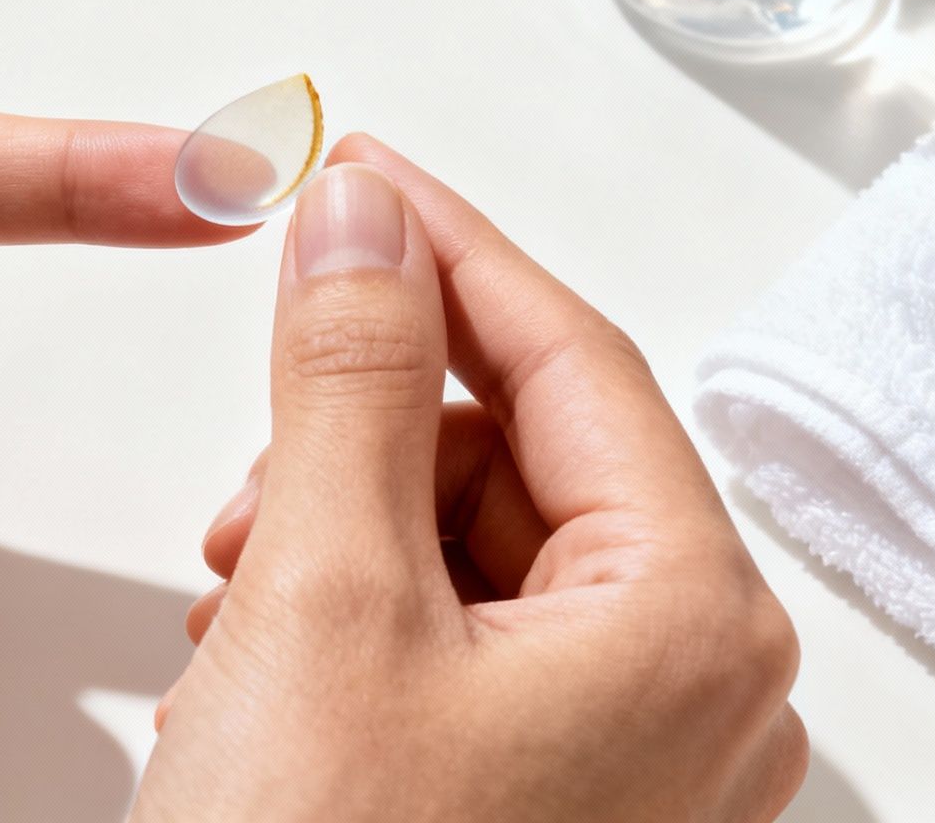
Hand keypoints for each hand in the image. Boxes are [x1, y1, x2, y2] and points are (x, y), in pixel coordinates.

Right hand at [134, 137, 805, 821]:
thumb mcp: (325, 595)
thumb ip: (351, 380)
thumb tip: (364, 222)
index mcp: (693, 628)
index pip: (574, 361)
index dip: (448, 251)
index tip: (355, 175)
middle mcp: (699, 697)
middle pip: (523, 462)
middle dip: (363, 450)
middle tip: (250, 495)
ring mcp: (636, 761)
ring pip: (479, 554)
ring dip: (339, 548)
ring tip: (235, 617)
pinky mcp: (561, 803)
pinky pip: (467, 649)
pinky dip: (357, 630)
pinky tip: (260, 675)